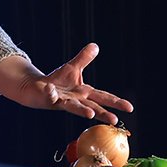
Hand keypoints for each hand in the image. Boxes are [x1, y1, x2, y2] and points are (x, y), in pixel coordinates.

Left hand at [0, 44, 133, 123]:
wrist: (36, 88)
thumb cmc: (57, 81)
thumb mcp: (73, 68)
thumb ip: (84, 59)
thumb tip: (95, 45)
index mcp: (84, 93)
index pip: (103, 97)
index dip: (116, 102)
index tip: (130, 108)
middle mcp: (76, 100)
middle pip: (92, 107)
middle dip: (103, 113)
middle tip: (115, 121)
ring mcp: (62, 101)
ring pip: (73, 107)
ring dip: (81, 110)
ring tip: (90, 114)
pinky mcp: (48, 99)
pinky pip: (50, 95)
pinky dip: (51, 93)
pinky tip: (51, 90)